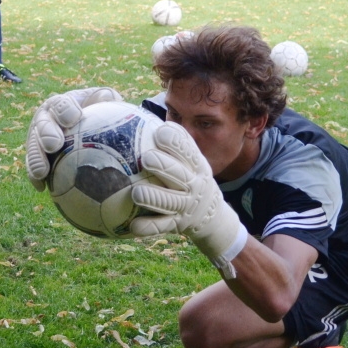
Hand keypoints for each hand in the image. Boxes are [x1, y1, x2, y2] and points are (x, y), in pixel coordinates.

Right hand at [25, 87, 122, 190]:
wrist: (88, 126)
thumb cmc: (98, 112)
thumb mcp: (104, 102)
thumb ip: (106, 99)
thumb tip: (107, 99)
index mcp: (61, 104)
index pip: (61, 103)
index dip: (64, 110)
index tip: (74, 118)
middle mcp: (45, 118)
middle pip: (42, 124)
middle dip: (46, 133)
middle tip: (55, 144)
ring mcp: (38, 137)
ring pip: (34, 146)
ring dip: (36, 158)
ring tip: (41, 172)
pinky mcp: (36, 155)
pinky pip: (32, 166)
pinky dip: (35, 176)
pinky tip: (42, 188)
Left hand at [130, 123, 247, 276]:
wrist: (214, 218)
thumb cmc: (193, 181)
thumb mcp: (194, 163)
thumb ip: (178, 145)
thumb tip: (148, 120)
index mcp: (197, 167)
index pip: (189, 152)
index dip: (176, 142)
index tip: (161, 133)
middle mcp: (194, 186)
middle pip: (179, 175)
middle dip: (164, 166)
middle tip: (147, 159)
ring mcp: (186, 207)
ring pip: (169, 202)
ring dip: (153, 197)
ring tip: (137, 192)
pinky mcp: (177, 225)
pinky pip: (161, 226)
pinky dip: (147, 227)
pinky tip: (133, 225)